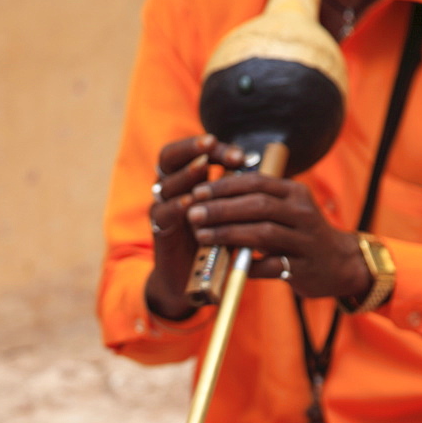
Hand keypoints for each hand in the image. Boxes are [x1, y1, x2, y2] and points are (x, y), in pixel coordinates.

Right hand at [145, 134, 245, 319]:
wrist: (191, 279)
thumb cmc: (214, 242)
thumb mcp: (227, 215)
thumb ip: (235, 194)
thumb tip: (262, 172)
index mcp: (186, 181)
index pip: (194, 152)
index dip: (214, 148)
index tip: (239, 154)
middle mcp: (170, 190)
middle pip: (170, 157)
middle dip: (191, 148)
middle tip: (211, 143)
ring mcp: (162, 209)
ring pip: (166, 183)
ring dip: (185, 175)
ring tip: (201, 167)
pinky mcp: (159, 231)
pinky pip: (163, 214)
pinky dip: (175, 207)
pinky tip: (188, 203)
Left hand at [185, 172, 370, 301]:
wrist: (339, 264)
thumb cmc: (301, 235)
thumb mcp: (286, 210)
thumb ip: (257, 202)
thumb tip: (211, 198)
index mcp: (295, 193)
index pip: (256, 182)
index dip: (225, 186)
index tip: (197, 192)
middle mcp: (303, 213)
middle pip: (257, 206)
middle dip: (221, 209)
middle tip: (193, 214)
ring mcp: (305, 241)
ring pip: (263, 234)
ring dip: (229, 234)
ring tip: (202, 236)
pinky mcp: (304, 268)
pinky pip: (271, 267)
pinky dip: (248, 266)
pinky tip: (228, 265)